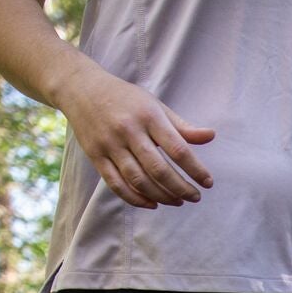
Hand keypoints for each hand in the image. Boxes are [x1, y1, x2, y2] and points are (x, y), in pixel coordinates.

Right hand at [55, 66, 213, 208]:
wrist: (80, 88)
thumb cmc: (125, 98)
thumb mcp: (154, 105)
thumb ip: (181, 126)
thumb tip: (211, 136)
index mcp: (148, 116)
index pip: (177, 149)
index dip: (195, 169)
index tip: (208, 183)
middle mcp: (129, 130)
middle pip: (158, 169)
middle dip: (180, 188)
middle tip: (195, 197)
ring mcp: (110, 144)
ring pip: (138, 180)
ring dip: (161, 196)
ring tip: (178, 201)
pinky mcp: (95, 156)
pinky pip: (116, 184)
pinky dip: (135, 198)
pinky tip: (152, 204)